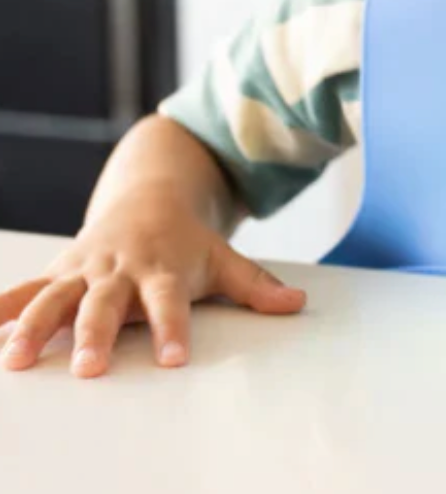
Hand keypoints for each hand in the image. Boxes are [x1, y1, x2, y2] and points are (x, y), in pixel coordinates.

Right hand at [0, 187, 305, 378]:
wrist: (149, 196)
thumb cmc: (187, 241)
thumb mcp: (223, 257)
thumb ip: (255, 285)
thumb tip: (297, 305)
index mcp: (163, 270)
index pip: (171, 304)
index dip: (173, 329)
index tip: (175, 360)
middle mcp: (121, 270)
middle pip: (107, 304)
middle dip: (96, 335)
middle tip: (91, 368)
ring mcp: (86, 268)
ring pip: (57, 297)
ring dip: (35, 326)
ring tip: (18, 358)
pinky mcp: (59, 270)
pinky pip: (25, 289)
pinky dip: (2, 307)